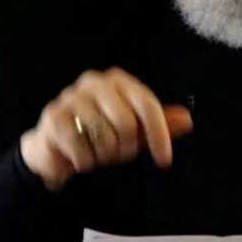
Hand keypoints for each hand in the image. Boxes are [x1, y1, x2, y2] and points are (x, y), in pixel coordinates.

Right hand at [19, 67, 192, 190]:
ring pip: (104, 139)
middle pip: (126, 123)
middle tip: (117, 153)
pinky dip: (85, 162)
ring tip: (97, 153)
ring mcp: (71, 97)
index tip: (165, 161)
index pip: (147, 105)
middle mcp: (94, 82)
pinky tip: (80, 157)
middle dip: (125, 148)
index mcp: (117, 80)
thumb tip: (187, 119)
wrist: (57, 146)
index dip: (160, 135)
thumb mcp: (134, 131)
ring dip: (104, 157)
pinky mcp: (54, 116)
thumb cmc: (100, 134)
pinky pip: (81, 149)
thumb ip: (159, 125)